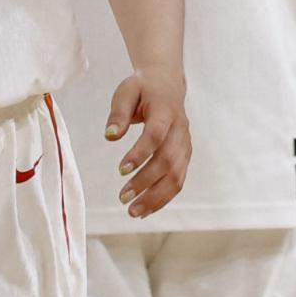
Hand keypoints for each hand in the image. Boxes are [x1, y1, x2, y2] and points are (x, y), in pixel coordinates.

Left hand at [103, 69, 191, 217]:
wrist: (167, 84)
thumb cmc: (142, 88)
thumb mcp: (126, 91)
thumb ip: (118, 113)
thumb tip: (110, 137)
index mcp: (165, 111)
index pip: (155, 135)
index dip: (140, 154)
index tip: (121, 170)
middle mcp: (180, 130)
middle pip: (167, 161)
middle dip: (145, 182)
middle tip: (122, 198)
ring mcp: (185, 144)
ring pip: (176, 176)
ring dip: (156, 197)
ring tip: (132, 212)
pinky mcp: (185, 156)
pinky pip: (179, 180)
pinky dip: (164, 198)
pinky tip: (145, 210)